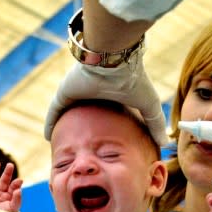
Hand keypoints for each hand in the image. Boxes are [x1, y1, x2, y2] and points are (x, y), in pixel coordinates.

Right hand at [0, 161, 22, 211]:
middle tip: (10, 165)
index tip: (19, 181)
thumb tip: (19, 189)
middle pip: (4, 181)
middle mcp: (0, 194)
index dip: (15, 184)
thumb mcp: (13, 209)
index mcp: (8, 197)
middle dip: (7, 173)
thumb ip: (17, 200)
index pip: (12, 187)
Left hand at [43, 52, 167, 147]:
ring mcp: (76, 94)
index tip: (103, 147)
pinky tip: (47, 136)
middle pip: (84, 115)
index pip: (105, 116)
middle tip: (80, 150)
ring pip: (68, 114)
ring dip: (64, 126)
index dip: (103, 129)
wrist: (115, 61)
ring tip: (62, 144)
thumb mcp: (149, 105)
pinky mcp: (64, 93)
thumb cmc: (134, 79)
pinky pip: (54, 112)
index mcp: (110, 97)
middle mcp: (92, 95)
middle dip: (81, 129)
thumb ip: (155, 123)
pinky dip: (50, 123)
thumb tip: (165, 143)